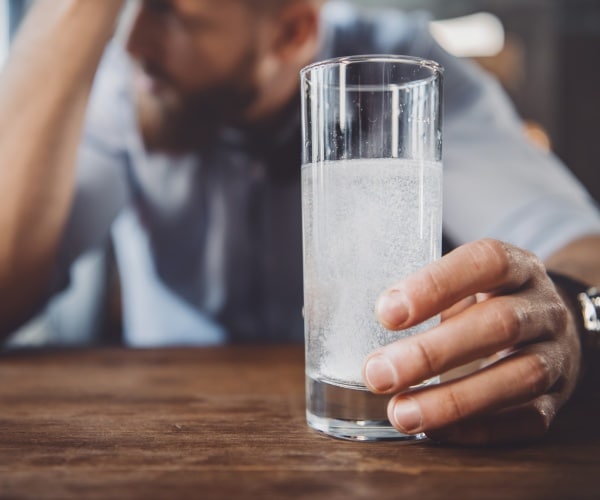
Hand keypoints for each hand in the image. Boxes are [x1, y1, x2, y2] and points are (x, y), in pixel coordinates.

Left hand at [362, 239, 581, 444]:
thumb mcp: (463, 283)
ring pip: (518, 376)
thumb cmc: (485, 302)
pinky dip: (479, 428)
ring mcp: (556, 353)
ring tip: (400, 414)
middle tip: (377, 374)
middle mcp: (542, 307)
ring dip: (453, 400)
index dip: (436, 285)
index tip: (385, 312)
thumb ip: (417, 296)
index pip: (485, 262)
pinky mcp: (558, 397)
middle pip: (499, 324)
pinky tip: (435, 432)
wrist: (549, 326)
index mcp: (515, 267)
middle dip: (433, 353)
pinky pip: (528, 418)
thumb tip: (327, 317)